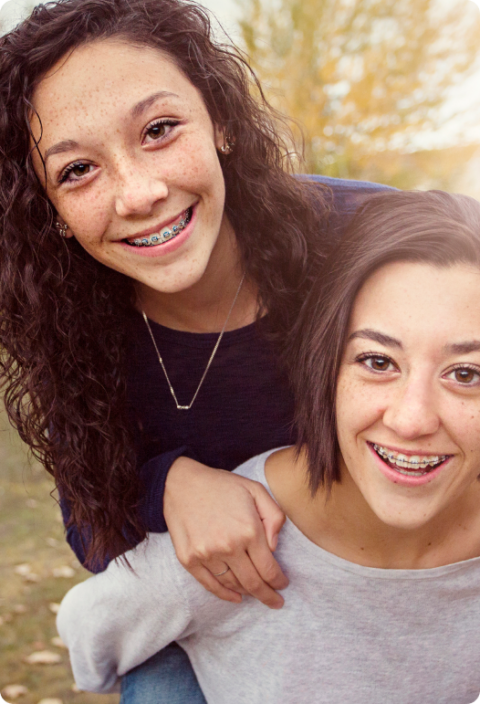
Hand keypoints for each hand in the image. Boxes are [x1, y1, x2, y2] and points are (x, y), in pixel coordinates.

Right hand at [164, 457, 288, 608]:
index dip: (279, 581)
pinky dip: (225, 595)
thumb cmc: (222, 486)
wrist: (181, 483)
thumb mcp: (256, 490)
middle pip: (253, 583)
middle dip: (268, 596)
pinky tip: (236, 597)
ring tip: (257, 593)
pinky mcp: (189, 560)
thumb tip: (274, 547)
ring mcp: (206, 555)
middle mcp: (228, 546)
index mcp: (248, 530)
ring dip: (248, 593)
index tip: (284, 585)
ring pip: (233, 585)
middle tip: (276, 602)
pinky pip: (210, 585)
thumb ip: (274, 517)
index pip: (269, 569)